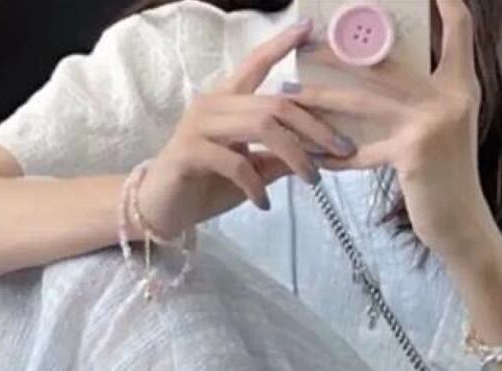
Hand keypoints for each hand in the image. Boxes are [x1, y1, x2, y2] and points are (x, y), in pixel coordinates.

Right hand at [137, 18, 352, 239]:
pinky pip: (236, 162)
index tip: (308, 29)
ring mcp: (199, 125)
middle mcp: (213, 104)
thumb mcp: (250, 171)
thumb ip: (277, 158)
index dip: (281, 45)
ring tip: (311, 180)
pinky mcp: (190, 152)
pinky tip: (264, 204)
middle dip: (314, 127)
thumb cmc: (204, 186)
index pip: (256, 64)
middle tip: (341, 150)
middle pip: (275, 103)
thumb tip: (317, 153)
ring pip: (261, 126)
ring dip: (295, 155)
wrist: (161, 210)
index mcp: (227, 101)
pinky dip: (256, 185)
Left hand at [282, 0, 493, 260]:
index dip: (447, 4)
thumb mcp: (448, 129)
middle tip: (305, 44)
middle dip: (339, 53)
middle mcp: (451, 97)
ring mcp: (432, 124)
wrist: (463, 225)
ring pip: (364, 102)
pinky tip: (310, 155)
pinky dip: (334, 155)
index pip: (459, 30)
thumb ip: (427, 99)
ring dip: (322, 98)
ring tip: (290, 94)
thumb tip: (384, 76)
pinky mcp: (413, 154)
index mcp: (461, 85)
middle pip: (386, 62)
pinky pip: (362, 151)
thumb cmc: (447, 178)